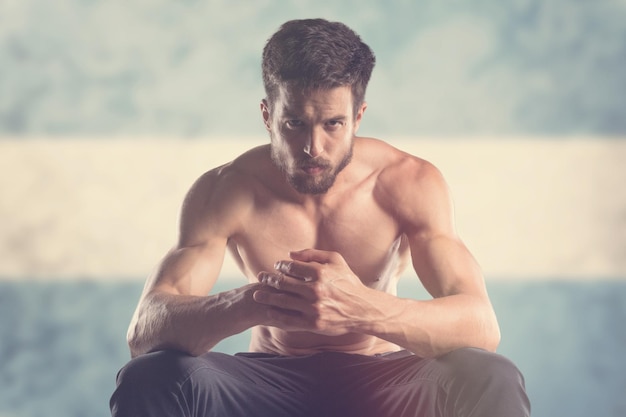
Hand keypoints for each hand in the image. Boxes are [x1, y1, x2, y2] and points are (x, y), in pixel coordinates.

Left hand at [253, 249, 373, 334]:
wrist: (363, 309)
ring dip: (267, 297)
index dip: (280, 266)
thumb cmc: (348, 282)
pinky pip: (289, 320)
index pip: (291, 267)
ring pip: (282, 302)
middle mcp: (315, 291)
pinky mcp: (313, 324)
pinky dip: (277, 315)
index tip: (276, 266)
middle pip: (283, 284)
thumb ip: (312, 254)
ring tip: (257, 295)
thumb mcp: (336, 260)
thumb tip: (290, 254)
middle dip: (268, 280)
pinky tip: (270, 311)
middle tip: (260, 277)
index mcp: (320, 273)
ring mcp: (313, 308)